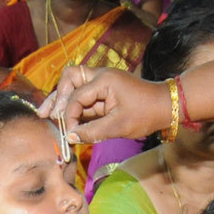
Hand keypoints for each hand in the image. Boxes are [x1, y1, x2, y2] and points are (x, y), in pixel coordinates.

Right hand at [37, 66, 170, 144]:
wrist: (167, 106)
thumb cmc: (146, 114)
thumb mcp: (119, 126)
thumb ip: (93, 131)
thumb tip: (70, 137)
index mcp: (104, 80)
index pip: (76, 96)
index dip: (69, 116)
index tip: (68, 133)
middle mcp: (100, 76)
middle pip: (69, 79)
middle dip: (57, 97)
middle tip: (46, 115)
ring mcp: (102, 82)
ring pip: (74, 86)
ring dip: (61, 100)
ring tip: (46, 115)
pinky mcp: (105, 92)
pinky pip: (84, 96)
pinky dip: (74, 106)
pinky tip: (65, 119)